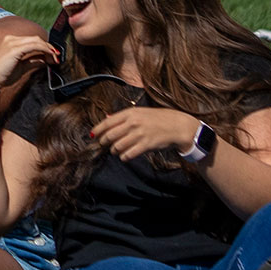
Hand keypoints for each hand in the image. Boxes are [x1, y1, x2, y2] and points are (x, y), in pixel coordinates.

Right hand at [0, 34, 57, 92]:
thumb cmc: (2, 75)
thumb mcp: (21, 67)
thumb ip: (32, 61)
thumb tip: (43, 60)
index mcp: (10, 42)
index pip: (32, 40)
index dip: (44, 47)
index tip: (52, 56)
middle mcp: (11, 39)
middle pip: (36, 39)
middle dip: (48, 47)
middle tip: (56, 58)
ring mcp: (12, 42)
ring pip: (36, 41)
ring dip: (48, 49)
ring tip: (54, 59)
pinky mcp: (15, 48)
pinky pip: (34, 46)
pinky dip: (44, 50)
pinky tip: (49, 57)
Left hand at [89, 106, 206, 161]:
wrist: (177, 126)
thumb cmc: (157, 119)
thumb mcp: (139, 112)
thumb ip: (122, 116)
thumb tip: (106, 117)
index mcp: (130, 113)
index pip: (107, 122)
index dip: (97, 130)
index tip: (92, 135)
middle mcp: (133, 123)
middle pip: (110, 135)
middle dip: (104, 142)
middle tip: (104, 145)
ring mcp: (139, 134)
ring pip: (117, 146)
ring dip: (114, 151)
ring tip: (115, 151)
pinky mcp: (146, 145)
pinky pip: (128, 154)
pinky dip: (124, 157)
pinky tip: (124, 156)